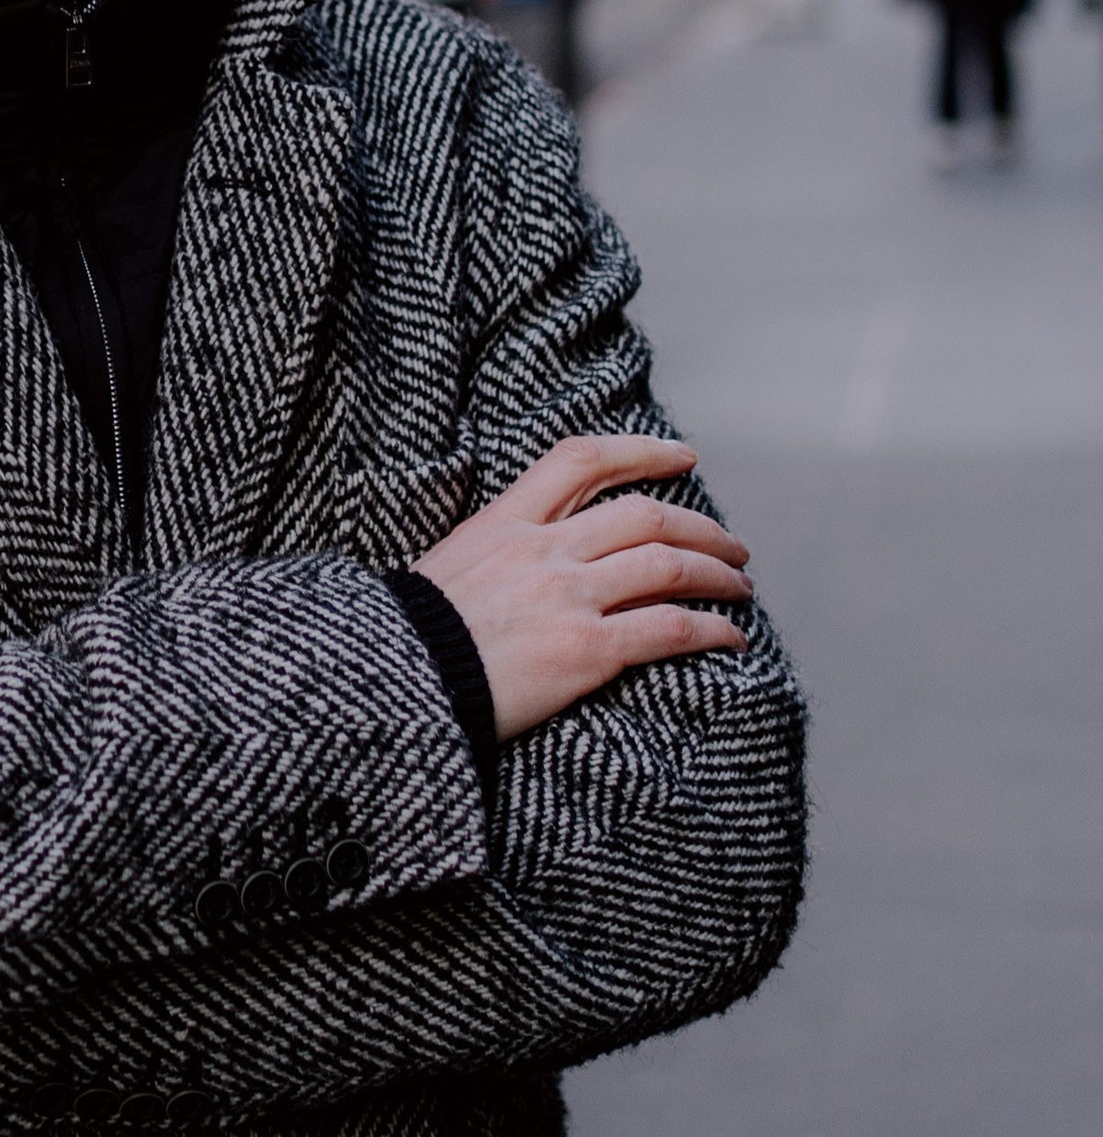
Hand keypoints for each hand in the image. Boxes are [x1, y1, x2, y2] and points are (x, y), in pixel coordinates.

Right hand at [410, 431, 753, 742]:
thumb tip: (540, 549)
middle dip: (702, 527)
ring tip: (740, 588)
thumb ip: (498, 548)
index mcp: (504, 524)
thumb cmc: (411, 640)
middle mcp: (543, 552)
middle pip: (647, 516)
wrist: (396, 686)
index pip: (582, 461)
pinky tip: (731, 637)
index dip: (643, 450)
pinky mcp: (586, 651)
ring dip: (719, 575)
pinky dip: (712, 629)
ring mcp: (567, 599)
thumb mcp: (447, 566)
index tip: (683, 457)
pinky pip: (670, 628)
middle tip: (731, 545)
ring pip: (670, 567)